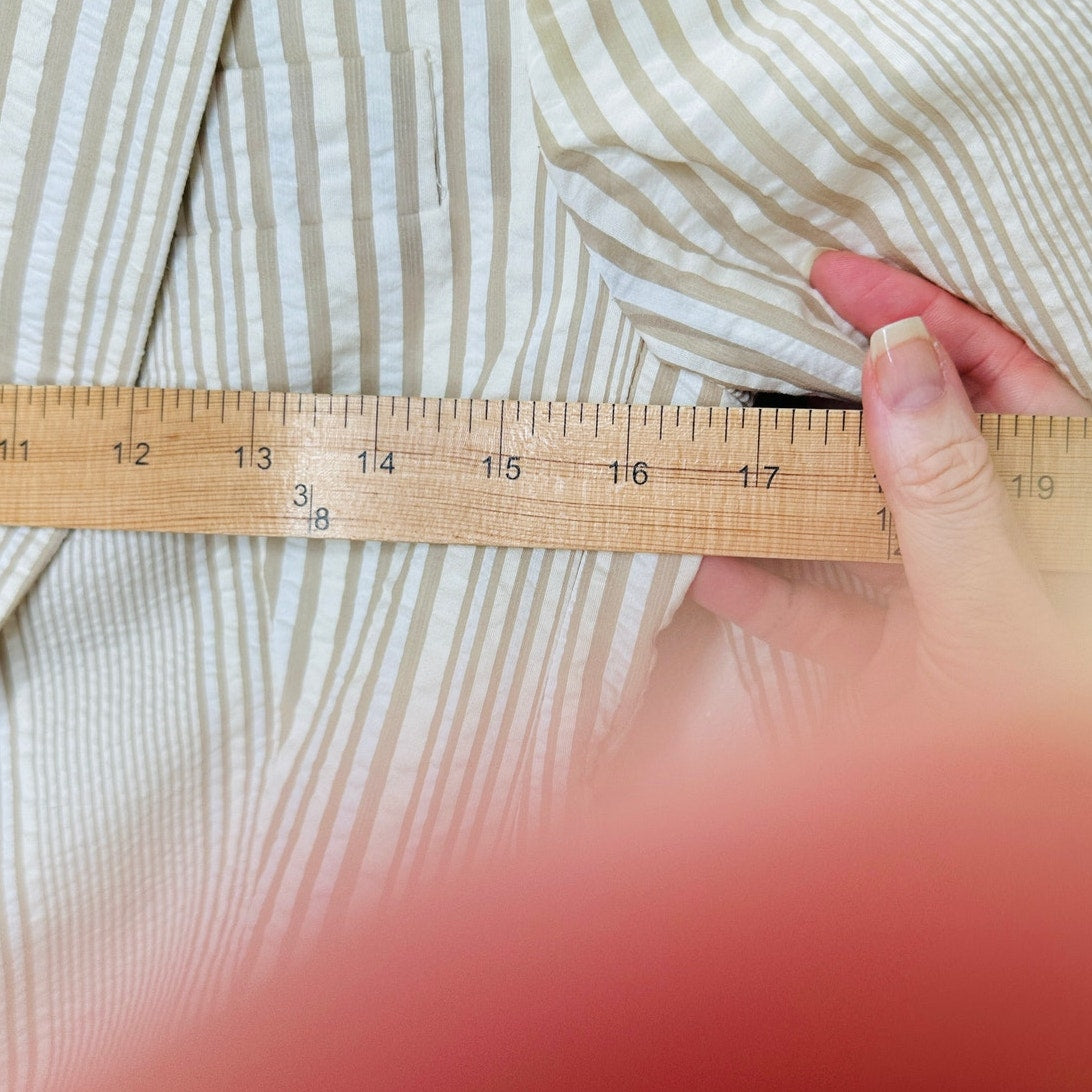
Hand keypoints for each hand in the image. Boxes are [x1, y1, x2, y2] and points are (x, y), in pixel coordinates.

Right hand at [690, 252, 1091, 733]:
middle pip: (908, 438)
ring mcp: (939, 594)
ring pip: (853, 521)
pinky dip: (766, 594)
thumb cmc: (1043, 724)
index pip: (990, 373)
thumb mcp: (992, 595)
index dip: (918, 312)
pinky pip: (821, 612)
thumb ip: (940, 482)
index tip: (836, 274)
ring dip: (784, 495)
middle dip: (834, 395)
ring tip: (719, 450)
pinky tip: (709, 568)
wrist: (1021, 860)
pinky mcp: (889, 656)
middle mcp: (997, 535)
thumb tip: (896, 357)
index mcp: (1058, 499)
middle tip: (760, 348)